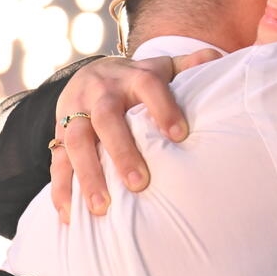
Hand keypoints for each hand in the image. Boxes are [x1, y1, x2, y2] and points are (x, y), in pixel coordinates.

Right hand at [51, 49, 219, 220]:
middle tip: (139, 184)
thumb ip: (190, 65)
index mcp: (132, 77)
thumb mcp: (163, 68)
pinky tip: (69, 216)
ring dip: (87, 175)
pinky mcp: (58, 134)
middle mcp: (101, 93)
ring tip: (102, 208)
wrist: (91, 74)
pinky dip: (60, 189)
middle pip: (106, 118)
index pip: (148, 87)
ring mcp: (75, 112)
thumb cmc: (139, 81)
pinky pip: (56, 161)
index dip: (163, 109)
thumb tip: (220, 59)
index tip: (179, 136)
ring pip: (76, 141)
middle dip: (121, 150)